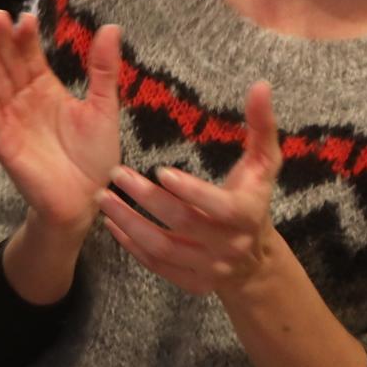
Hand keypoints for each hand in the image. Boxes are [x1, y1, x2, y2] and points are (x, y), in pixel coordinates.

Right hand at [0, 11, 122, 235]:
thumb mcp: (104, 106)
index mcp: (46, 90)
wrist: (89, 199)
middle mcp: (24, 101)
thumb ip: (103, 69)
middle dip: (0, 39)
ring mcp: (11, 119)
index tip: (23, 16)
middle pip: (7, 63)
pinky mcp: (3, 140)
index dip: (24, 37)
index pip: (29, 56)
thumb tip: (110, 26)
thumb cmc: (96, 157)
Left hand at [98, 81, 282, 295]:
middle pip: (183, 225)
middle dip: (147, 199)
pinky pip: (157, 265)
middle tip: (116, 173)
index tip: (159, 169)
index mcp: (248, 214)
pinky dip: (131, 245)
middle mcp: (231, 246)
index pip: (219, 207)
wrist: (255, 257)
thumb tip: (261, 85)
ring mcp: (210, 268)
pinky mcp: (192, 282)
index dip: (190, 191)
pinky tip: (111, 223)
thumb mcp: (263, 162)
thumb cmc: (252, 196)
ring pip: (163, 249)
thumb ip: (261, 125)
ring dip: (129, 223)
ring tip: (102, 197)